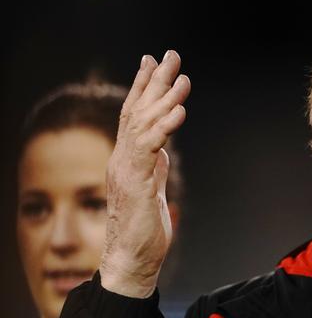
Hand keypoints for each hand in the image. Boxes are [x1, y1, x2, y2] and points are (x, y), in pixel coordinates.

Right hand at [100, 51, 189, 297]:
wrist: (130, 262)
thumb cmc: (142, 229)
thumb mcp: (151, 188)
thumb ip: (153, 166)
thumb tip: (161, 149)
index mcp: (128, 159)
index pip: (132, 115)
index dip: (142, 87)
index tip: (152, 61)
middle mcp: (123, 160)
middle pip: (137, 112)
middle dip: (155, 82)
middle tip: (170, 55)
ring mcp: (127, 172)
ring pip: (143, 126)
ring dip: (163, 100)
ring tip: (182, 78)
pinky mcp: (136, 186)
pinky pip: (150, 151)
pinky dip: (164, 129)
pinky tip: (179, 112)